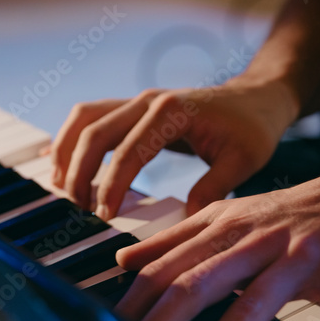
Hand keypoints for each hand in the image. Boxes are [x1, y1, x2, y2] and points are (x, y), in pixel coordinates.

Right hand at [48, 77, 297, 219]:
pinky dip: (72, 139)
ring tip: (63, 189)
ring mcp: (138, 101)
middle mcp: (148, 101)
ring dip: (68, 152)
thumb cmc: (251, 128)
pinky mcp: (133, 109)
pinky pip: (91, 118)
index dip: (111, 185)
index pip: (129, 151)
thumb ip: (213, 189)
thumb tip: (186, 222)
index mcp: (172, 112)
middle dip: (79, 172)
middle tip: (78, 209)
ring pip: (85, 119)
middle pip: (94, 131)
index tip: (104, 216)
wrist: (256, 98)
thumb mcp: (242, 161)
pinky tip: (63, 165)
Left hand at [113, 163, 319, 320]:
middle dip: (163, 320)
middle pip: (200, 281)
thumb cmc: (292, 214)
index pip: (168, 266)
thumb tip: (123, 261)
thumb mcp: (228, 216)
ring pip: (258, 300)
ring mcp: (301, 254)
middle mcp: (258, 238)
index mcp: (224, 228)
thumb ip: (175, 240)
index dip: (136, 300)